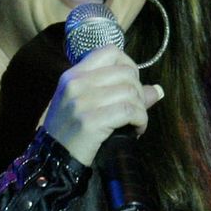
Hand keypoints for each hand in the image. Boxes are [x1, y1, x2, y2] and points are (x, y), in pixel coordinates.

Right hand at [42, 45, 163, 165]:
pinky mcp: (90, 121)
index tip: (131, 84)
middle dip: (139, 91)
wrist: (54, 159)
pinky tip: (137, 130)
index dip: (129, 65)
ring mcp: (82, 102)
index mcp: (74, 74)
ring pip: (131, 92)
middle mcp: (76, 83)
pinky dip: (140, 121)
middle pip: (125, 72)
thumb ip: (120, 92)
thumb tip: (157, 90)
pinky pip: (129, 111)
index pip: (110, 51)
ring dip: (141, 109)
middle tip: (136, 109)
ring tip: (136, 122)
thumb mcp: (88, 104)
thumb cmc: (73, 131)